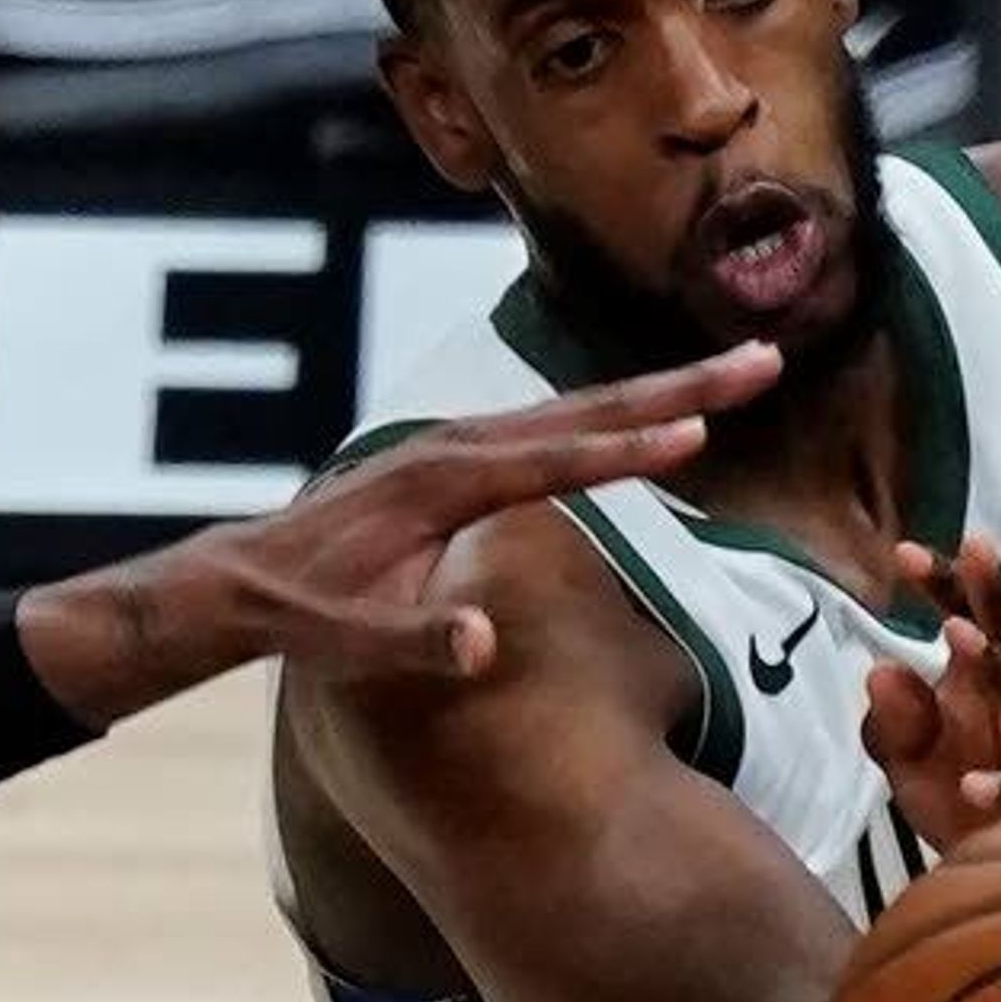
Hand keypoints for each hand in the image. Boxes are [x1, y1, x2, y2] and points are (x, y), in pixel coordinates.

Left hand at [16, 341, 785, 724]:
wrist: (234, 581)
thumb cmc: (292, 614)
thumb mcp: (341, 643)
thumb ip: (409, 643)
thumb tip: (482, 641)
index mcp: (438, 483)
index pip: (554, 462)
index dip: (629, 450)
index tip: (703, 430)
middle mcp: (453, 448)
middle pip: (585, 410)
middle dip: (679, 385)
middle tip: (766, 358)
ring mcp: (455, 446)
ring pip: (575, 409)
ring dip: (659, 391)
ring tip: (740, 374)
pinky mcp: (456, 458)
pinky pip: (554, 429)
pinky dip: (614, 416)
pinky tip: (654, 416)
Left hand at [859, 534, 1000, 848]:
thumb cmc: (971, 805)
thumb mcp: (917, 766)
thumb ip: (893, 724)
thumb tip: (880, 670)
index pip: (979, 616)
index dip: (948, 583)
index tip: (904, 553)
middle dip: (995, 595)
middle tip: (970, 553)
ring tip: (958, 637)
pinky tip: (976, 786)